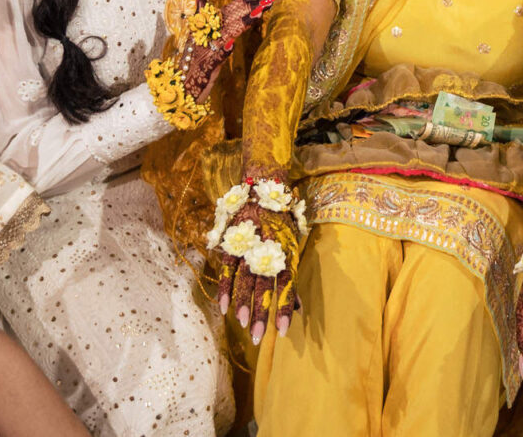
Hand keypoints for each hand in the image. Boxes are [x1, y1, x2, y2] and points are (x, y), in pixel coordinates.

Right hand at [175, 0, 271, 95]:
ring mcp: (206, 49)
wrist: (183, 85)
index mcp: (206, 27)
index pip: (228, 10)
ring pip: (226, 32)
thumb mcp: (204, 41)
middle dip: (249, 6)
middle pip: (230, 17)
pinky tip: (230, 45)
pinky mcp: (206, 66)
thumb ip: (209, 23)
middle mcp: (206, 34)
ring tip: (258, 14)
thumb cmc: (195, 64)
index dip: (244, 1)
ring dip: (242, 23)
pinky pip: (215, 57)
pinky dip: (222, 51)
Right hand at [213, 197, 302, 343]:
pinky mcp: (231, 242)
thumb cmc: (282, 221)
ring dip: (242, 302)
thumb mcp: (293, 245)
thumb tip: (298, 309)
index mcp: (285, 250)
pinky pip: (227, 268)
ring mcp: (247, 246)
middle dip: (260, 313)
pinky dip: (225, 288)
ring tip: (241, 323)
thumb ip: (292, 277)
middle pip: (263, 286)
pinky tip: (224, 307)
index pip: (286, 285)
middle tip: (256, 337)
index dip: (284, 308)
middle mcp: (267, 249)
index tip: (283, 331)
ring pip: (244, 279)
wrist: (263, 186)